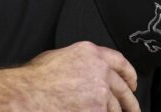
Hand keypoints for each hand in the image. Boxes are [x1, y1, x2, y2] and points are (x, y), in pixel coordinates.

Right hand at [23, 41, 138, 111]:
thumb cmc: (34, 79)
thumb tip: (84, 70)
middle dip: (130, 101)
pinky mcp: (97, 110)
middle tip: (133, 109)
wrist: (27, 95)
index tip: (132, 83)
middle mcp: (100, 70)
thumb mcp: (58, 57)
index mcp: (90, 53)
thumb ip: (78, 62)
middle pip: (123, 88)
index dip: (129, 74)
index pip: (120, 62)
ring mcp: (100, 92)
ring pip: (115, 107)